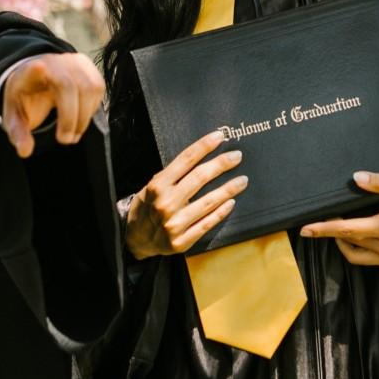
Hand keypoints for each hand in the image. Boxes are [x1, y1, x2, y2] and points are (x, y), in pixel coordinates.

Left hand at [1, 52, 105, 157]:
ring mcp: (73, 61)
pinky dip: (92, 108)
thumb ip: (18, 133)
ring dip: (84, 116)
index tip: (38, 68)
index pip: (32, 68)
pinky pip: (98, 88)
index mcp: (28, 73)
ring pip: (89, 88)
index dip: (36, 70)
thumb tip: (24, 151)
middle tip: (64, 140)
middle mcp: (53, 62)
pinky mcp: (88, 66)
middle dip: (70, 118)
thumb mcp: (15, 117)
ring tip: (73, 134)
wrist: (38, 79)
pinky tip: (80, 117)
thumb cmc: (26, 99)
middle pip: (68, 86)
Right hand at [125, 131, 247, 260]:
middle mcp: (165, 203)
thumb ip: (173, 175)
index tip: (219, 136)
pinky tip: (231, 202)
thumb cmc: (148, 206)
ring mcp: (174, 224)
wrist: (135, 238)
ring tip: (242, 180)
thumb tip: (202, 156)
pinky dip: (221, 212)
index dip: (203, 146)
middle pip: (199, 178)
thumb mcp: (152, 187)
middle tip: (236, 156)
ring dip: (228, 189)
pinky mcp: (182, 241)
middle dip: (221, 164)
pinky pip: (207, 224)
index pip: (185, 160)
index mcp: (158, 185)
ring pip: (208, 202)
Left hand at [299, 171, 378, 268]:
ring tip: (340, 227)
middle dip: (330, 234)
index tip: (305, 230)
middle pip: (348, 242)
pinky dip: (359, 249)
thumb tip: (355, 178)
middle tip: (319, 222)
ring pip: (357, 256)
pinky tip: (359, 235)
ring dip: (344, 243)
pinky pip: (370, 260)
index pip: (347, 229)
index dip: (324, 229)